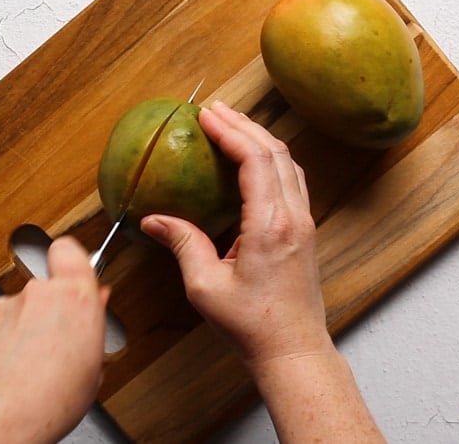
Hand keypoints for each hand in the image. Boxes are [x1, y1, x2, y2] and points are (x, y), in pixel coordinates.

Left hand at [0, 236, 108, 443]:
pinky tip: (6, 371)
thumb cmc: (49, 398)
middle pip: (44, 287)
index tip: (75, 271)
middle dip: (48, 308)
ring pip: (16, 310)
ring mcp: (3, 308)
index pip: (70, 251)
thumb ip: (93, 323)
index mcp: (74, 297)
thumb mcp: (94, 364)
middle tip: (56, 340)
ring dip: (22, 329)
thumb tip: (96, 306)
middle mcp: (36, 295)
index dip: (71, 260)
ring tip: (30, 365)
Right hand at [141, 102, 384, 442]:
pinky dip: (273, 158)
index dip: (229, 132)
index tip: (206, 116)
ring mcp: (305, 222)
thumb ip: (182, 244)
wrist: (292, 349)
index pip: (254, 160)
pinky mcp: (305, 231)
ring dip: (261, 138)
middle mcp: (293, 217)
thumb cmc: (251, 325)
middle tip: (215, 109)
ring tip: (233, 124)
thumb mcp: (205, 286)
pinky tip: (256, 158)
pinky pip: (293, 180)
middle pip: (274, 152)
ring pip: (288, 163)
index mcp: (269, 225)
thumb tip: (153, 220)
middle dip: (244, 125)